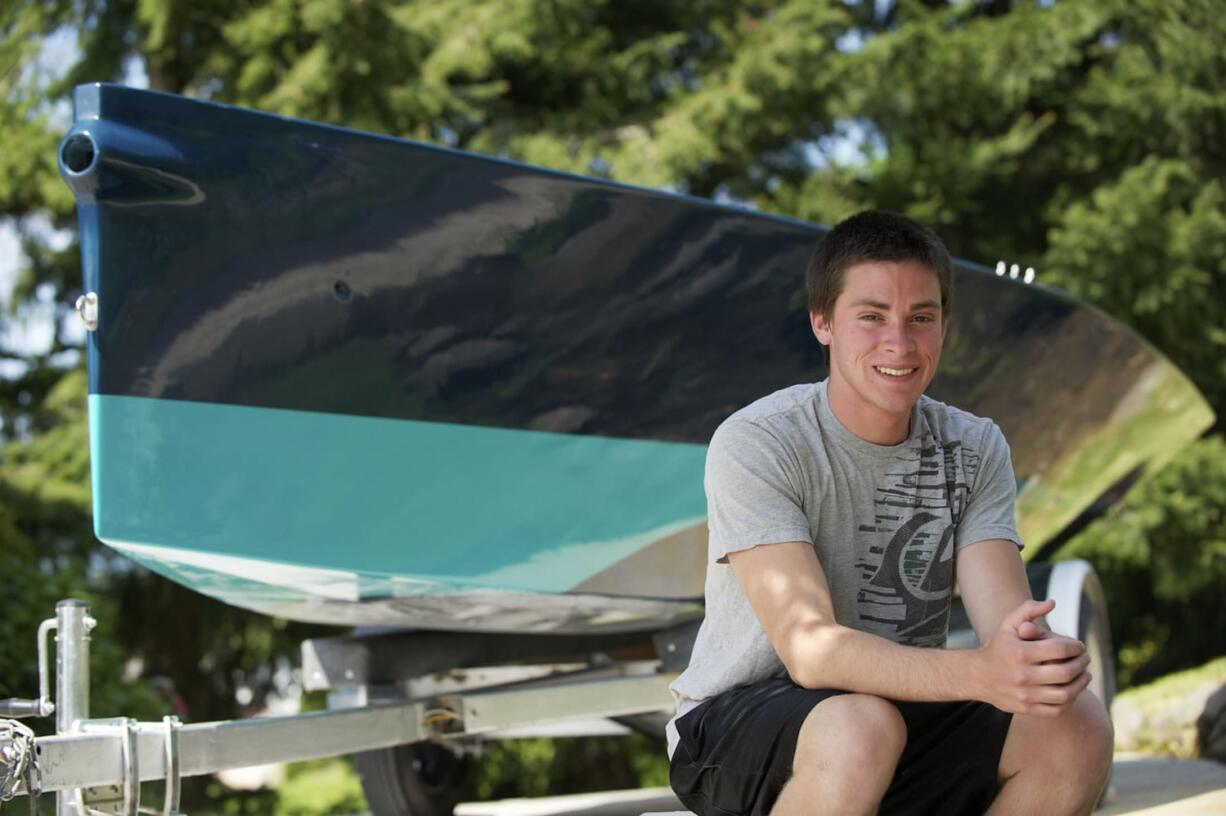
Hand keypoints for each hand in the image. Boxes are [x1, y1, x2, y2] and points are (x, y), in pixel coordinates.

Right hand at [974, 599, 1090, 716]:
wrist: (977, 676)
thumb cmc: (999, 647)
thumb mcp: (1008, 624)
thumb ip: (1028, 609)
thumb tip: (1052, 603)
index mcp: (1020, 652)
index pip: (1059, 649)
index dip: (1075, 646)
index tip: (1079, 646)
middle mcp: (1022, 675)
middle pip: (1065, 672)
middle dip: (1081, 663)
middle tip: (1085, 658)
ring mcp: (1025, 694)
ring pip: (1065, 694)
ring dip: (1081, 683)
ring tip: (1084, 674)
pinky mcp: (1026, 709)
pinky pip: (1057, 710)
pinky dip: (1070, 701)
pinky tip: (1073, 690)